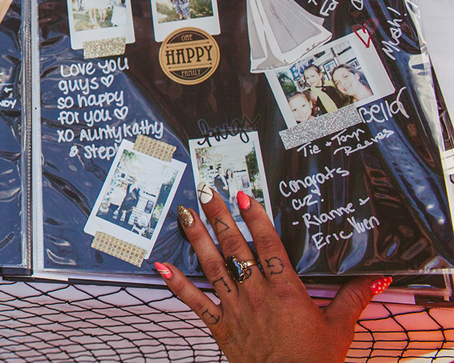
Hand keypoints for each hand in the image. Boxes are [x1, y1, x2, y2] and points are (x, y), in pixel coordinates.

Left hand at [157, 188, 383, 362]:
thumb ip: (353, 297)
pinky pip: (195, 301)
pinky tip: (161, 265)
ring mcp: (236, 308)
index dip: (255, 218)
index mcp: (287, 291)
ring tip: (185, 215)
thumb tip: (377, 278)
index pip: (269, 245)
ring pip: (212, 266)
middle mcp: (257, 294)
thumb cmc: (316, 360)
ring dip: (197, 239)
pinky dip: (177, 283)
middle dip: (220, 217)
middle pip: (235, 247)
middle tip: (206, 192)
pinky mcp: (221, 325)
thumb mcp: (340, 326)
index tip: (242, 196)